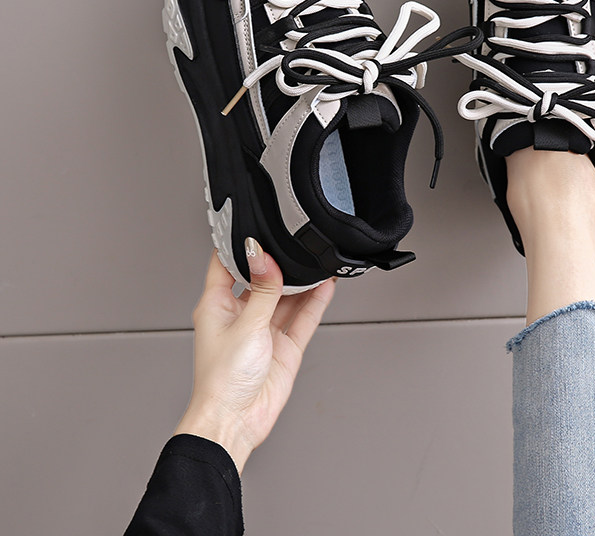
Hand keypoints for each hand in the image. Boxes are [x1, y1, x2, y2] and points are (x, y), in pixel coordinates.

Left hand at [174, 240, 335, 472]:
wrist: (236, 422)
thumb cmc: (222, 381)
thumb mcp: (245, 324)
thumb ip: (262, 289)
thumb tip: (263, 254)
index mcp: (216, 306)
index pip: (225, 265)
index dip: (239, 246)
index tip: (254, 226)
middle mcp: (240, 315)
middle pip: (262, 280)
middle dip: (278, 263)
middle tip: (294, 242)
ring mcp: (264, 331)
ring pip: (287, 298)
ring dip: (301, 282)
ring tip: (317, 260)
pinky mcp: (283, 347)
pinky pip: (302, 318)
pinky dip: (315, 302)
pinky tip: (325, 285)